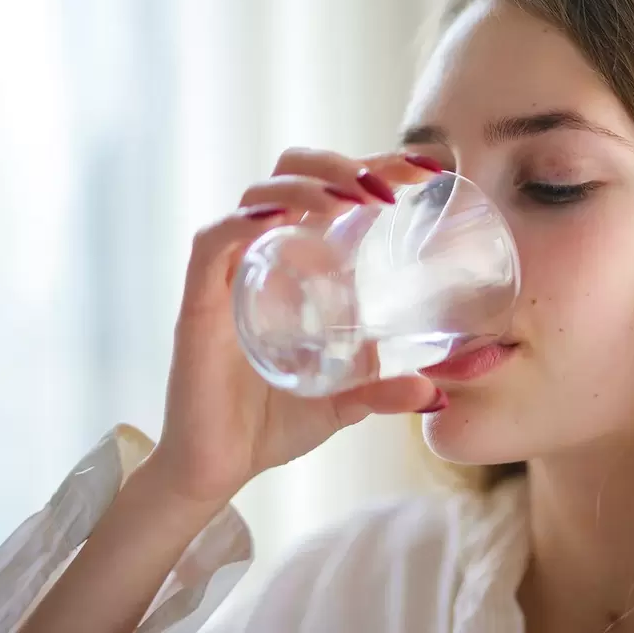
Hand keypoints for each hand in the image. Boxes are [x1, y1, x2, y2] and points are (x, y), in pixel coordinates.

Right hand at [148, 148, 442, 504]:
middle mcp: (263, 256)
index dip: (375, 166)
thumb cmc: (273, 424)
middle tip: (389, 187)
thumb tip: (434, 393)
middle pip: (292, 173)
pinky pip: (213, 242)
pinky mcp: (199, 303)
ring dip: (307, 184)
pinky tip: (281, 218)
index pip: (332, 190)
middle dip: (340, 163)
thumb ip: (384, 391)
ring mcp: (229, 275)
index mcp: (298, 264)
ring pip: (257, 195)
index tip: (427, 169)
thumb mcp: (345, 403)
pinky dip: (245, 221)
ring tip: (351, 199)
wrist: (217, 470)